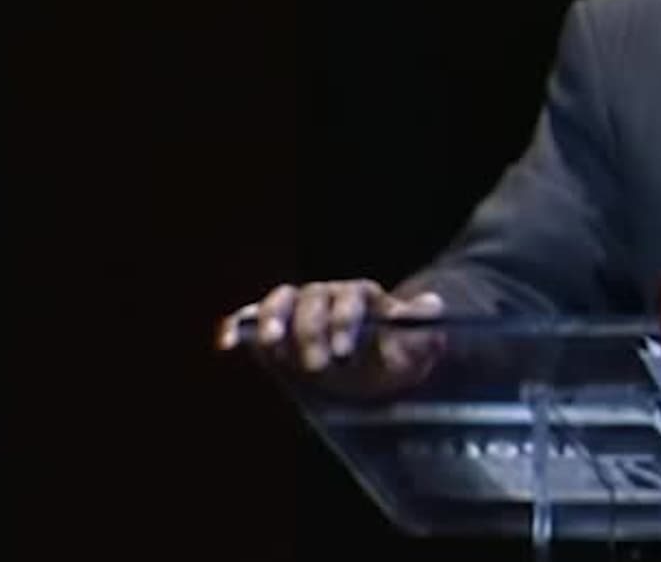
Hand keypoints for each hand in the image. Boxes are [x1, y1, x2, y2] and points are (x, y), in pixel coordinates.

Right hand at [217, 280, 445, 390]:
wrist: (373, 365)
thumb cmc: (396, 354)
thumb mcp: (419, 345)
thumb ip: (424, 325)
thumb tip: (433, 305)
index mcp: (362, 296)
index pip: (352, 297)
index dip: (345, 321)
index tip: (344, 351)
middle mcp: (327, 295)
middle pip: (313, 300)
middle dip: (312, 332)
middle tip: (317, 364)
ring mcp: (297, 310)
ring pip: (281, 301)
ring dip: (272, 320)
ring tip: (269, 344)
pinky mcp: (273, 328)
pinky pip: (250, 320)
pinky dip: (237, 326)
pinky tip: (227, 344)